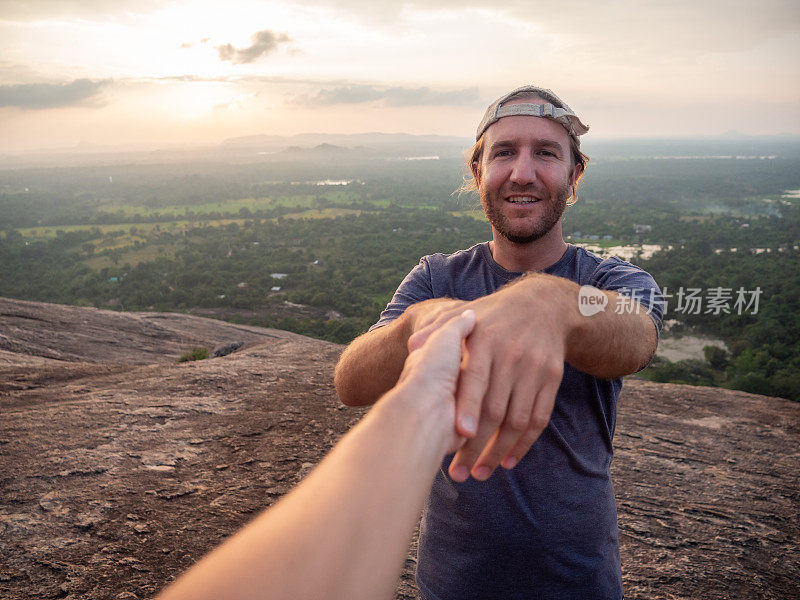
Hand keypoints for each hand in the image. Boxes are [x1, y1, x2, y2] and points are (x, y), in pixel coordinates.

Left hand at [410, 275, 571, 481]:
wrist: (544, 304)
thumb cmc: (495, 314)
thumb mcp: (467, 312)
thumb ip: (438, 327)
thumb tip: (411, 345)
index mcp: (486, 340)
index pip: (476, 379)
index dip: (469, 407)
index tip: (460, 433)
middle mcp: (511, 355)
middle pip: (496, 408)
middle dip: (479, 444)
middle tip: (461, 471)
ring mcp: (534, 368)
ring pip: (518, 419)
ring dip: (500, 451)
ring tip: (481, 473)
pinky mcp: (551, 378)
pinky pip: (539, 417)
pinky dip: (525, 443)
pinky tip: (508, 461)